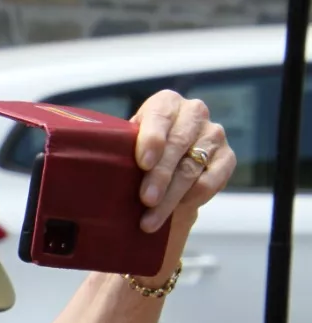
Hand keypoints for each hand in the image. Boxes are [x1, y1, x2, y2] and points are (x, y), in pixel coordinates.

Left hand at [130, 89, 234, 233]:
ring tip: (150, 220)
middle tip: (146, 200)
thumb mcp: (126, 142)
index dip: (151, 140)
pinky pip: (212, 180)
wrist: (167, 161)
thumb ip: (118, 147)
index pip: (159, 117)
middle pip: (177, 146)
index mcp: (165, 103)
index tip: (143, 163)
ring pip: (192, 168)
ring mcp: (214, 134)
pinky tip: (177, 210)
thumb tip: (95, 165)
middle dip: (160, 176)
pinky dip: (194, 197)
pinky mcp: (227, 157)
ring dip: (171, 197)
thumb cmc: (137, 150)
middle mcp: (194, 113)